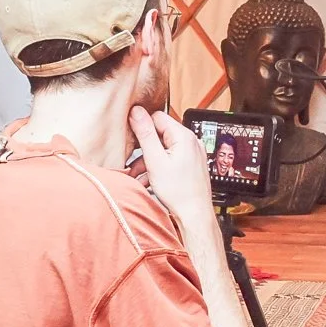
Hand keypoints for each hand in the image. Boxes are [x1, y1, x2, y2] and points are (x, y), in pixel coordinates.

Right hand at [128, 107, 213, 227]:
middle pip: (159, 134)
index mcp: (184, 136)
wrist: (195, 214)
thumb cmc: (179, 192)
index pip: (157, 117)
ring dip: (147, 161)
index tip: (131, 139)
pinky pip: (170, 159)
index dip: (141, 127)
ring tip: (136, 176)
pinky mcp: (190, 165)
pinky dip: (157, 167)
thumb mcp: (155, 161)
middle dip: (143, 149)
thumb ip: (145, 134)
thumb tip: (136, 111)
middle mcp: (191, 142)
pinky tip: (147, 181)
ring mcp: (192, 153)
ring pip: (163, 149)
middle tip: (131, 161)